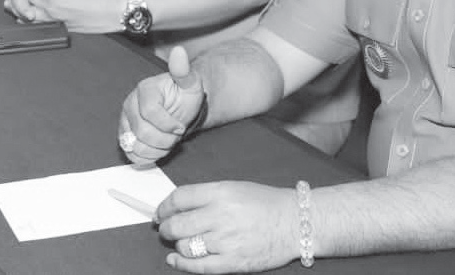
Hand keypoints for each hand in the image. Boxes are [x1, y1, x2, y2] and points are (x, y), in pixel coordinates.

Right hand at [119, 47, 204, 167]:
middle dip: (165, 139)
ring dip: (158, 149)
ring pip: (136, 146)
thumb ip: (183, 69)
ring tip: (168, 140)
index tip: (180, 126)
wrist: (180, 109)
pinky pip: (132, 155)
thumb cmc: (184, 96)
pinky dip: (149, 157)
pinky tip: (159, 147)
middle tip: (175, 135)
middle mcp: (129, 104)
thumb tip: (179, 51)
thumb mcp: (189, 82)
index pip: (150, 112)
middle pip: (143, 132)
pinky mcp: (124, 137)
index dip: (168, 124)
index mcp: (144, 89)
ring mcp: (124, 122)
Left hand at [156, 181, 297, 272]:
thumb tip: (178, 207)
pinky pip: (198, 267)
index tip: (160, 213)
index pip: (179, 198)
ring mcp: (225, 241)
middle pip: (177, 224)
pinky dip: (182, 265)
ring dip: (178, 245)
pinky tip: (175, 261)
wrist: (294, 222)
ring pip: (185, 246)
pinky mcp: (232, 262)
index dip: (164, 207)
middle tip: (165, 229)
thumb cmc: (266, 203)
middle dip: (166, 228)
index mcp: (221, 192)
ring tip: (182, 241)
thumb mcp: (235, 188)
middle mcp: (220, 215)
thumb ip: (207, 196)